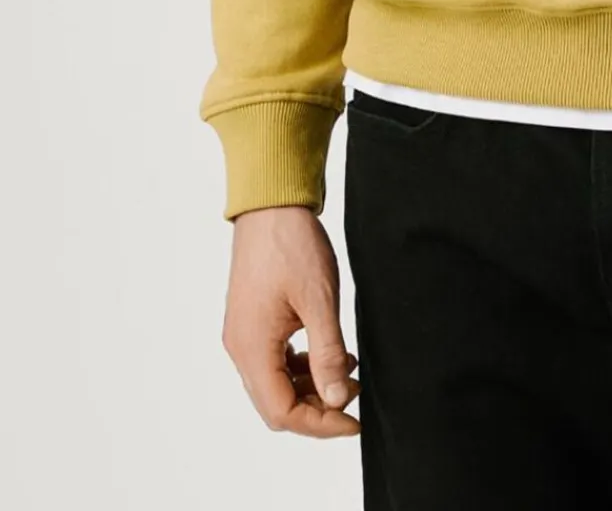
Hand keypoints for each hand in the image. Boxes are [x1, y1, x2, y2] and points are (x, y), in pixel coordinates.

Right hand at [222, 205, 360, 437]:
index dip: (320, 423)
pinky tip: (328, 352)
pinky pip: (273, 361)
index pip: (282, 412)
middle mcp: (240, 348)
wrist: (271, 204)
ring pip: (275, 384)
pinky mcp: (251, 322)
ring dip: (310, 387)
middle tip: (353, 395)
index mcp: (252, 348)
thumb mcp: (320, 301)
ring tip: (347, 371)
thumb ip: (328, 354)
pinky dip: (300, 366)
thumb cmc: (293, 245)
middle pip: (275, 404)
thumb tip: (336, 400)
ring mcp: (243, 335)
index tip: (353, 419)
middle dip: (317, 408)